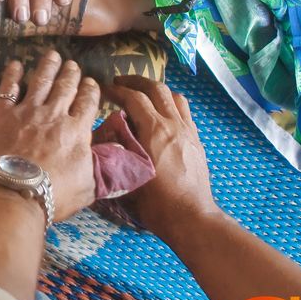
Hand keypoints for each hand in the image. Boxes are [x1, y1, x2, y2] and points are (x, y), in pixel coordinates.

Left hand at [0, 52, 98, 220]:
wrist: (13, 193)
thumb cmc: (53, 195)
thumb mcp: (88, 187)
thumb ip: (103, 170)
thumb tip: (122, 161)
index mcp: (77, 131)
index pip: (88, 103)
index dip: (90, 91)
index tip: (91, 83)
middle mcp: (55, 115)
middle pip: (65, 87)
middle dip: (70, 73)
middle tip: (72, 64)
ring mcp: (27, 111)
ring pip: (41, 81)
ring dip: (47, 66)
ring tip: (51, 55)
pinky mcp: (2, 114)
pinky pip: (8, 88)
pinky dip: (12, 74)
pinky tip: (15, 64)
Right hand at [104, 77, 218, 237]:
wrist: (190, 217)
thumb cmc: (155, 202)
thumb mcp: (127, 175)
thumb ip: (116, 149)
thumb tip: (106, 133)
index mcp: (154, 130)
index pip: (134, 98)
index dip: (116, 90)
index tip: (104, 89)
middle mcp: (173, 125)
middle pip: (156, 89)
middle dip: (136, 82)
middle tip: (121, 83)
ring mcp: (188, 132)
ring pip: (175, 97)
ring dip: (156, 91)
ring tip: (143, 95)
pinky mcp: (196, 141)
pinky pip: (184, 112)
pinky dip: (170, 105)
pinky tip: (161, 116)